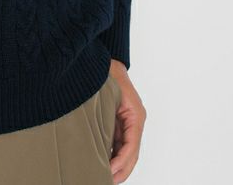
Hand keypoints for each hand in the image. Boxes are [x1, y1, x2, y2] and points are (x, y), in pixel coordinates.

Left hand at [108, 59, 145, 181]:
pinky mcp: (121, 120)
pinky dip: (113, 154)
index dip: (121, 162)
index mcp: (135, 114)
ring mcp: (129, 121)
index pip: (131, 146)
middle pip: (132, 153)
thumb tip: (97, 137)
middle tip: (106, 181)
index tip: (109, 172)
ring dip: (117, 165)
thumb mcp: (107, 93)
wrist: (107, 58)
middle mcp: (135, 120)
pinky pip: (120, 142)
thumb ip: (103, 112)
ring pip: (126, 150)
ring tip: (104, 176)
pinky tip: (103, 162)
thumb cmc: (107, 71)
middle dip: (121, 169)